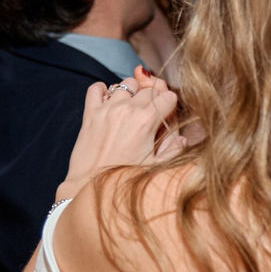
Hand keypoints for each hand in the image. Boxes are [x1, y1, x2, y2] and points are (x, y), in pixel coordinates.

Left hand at [57, 67, 178, 201]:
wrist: (88, 187)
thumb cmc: (124, 180)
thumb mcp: (156, 167)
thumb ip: (174, 150)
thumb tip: (182, 139)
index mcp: (147, 121)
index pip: (168, 96)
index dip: (170, 105)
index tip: (167, 115)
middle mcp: (127, 110)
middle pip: (149, 89)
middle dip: (154, 99)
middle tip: (151, 115)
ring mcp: (107, 109)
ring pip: (127, 84)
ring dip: (132, 92)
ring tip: (131, 108)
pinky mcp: (90, 113)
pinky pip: (96, 88)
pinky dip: (104, 90)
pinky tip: (109, 102)